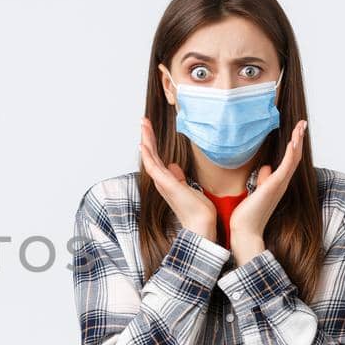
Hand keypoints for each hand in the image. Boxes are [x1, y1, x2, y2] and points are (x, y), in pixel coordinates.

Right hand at [137, 117, 217, 241]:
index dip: (152, 142)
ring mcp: (162, 183)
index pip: (157, 157)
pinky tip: (144, 144)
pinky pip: (154, 167)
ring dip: (146, 140)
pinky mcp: (167, 184)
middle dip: (147, 137)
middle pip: (150, 154)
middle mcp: (161, 181)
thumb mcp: (189, 188)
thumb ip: (179, 177)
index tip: (150, 128)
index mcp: (167, 180)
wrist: (201, 224)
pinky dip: (148, 155)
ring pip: (150, 157)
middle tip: (143, 120)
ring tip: (143, 125)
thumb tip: (174, 166)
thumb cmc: (197, 209)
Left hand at [228, 119, 306, 263]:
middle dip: (299, 139)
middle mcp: (282, 183)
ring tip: (301, 126)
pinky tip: (294, 141)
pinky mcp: (274, 185)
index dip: (294, 145)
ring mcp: (279, 184)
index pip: (289, 160)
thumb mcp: (255, 191)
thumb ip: (262, 179)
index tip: (296, 131)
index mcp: (277, 183)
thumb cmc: (248, 214)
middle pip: (295, 157)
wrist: (245, 231)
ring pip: (293, 158)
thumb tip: (266, 168)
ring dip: (298, 141)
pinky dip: (291, 153)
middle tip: (302, 123)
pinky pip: (286, 166)